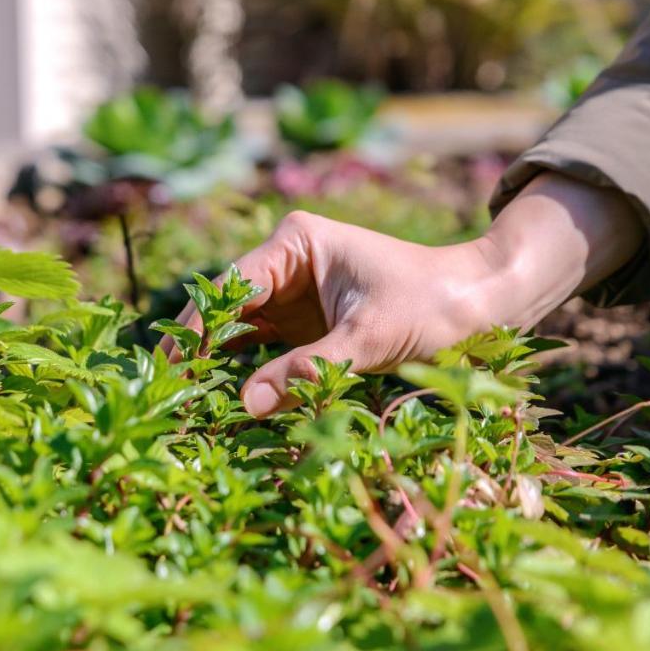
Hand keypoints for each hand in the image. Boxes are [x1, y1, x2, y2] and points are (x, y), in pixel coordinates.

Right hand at [170, 172, 643, 416]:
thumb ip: (308, 370)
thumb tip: (245, 404)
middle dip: (198, 350)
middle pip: (227, 310)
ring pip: (240, 335)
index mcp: (295, 244)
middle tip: (165, 394)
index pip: (230, 287)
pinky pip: (265, 353)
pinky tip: (223, 406)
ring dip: (218, 368)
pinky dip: (248, 377)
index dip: (196, 328)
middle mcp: (287, 265)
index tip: (170, 368)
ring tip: (183, 406)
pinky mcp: (308, 328)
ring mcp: (295, 298)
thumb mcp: (369, 338)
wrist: (484, 305)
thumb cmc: (433, 305)